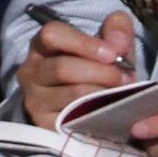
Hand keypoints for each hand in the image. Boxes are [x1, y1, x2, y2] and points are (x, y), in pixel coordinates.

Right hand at [17, 9, 137, 129]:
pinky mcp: (44, 125)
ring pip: (70, 95)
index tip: (112, 53)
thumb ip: (117, 31)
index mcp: (42, 45)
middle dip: (100, 72)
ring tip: (123, 94)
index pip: (52, 35)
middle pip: (62, 68)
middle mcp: (31, 72)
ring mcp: (35, 100)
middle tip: (126, 78)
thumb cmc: (97, 70)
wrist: (90, 108)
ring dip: (102, 94)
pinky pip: (73, 120)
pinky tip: (110, 111)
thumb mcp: (109, 46)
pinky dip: (96, 114)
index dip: (84, 43)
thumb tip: (118, 42)